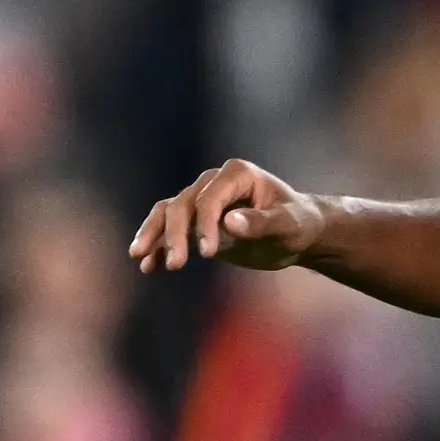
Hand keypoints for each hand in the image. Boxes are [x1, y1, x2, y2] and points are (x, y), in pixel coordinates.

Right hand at [131, 159, 322, 274]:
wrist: (297, 233)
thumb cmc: (298, 225)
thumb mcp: (287, 226)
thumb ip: (261, 222)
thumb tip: (230, 222)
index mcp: (237, 174)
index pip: (210, 198)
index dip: (205, 224)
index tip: (207, 253)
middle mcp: (213, 182)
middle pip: (182, 204)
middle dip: (176, 234)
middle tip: (177, 264)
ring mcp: (202, 200)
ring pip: (168, 213)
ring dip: (154, 235)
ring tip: (141, 258)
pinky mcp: (196, 221)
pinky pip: (169, 229)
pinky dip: (158, 245)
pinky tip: (148, 265)